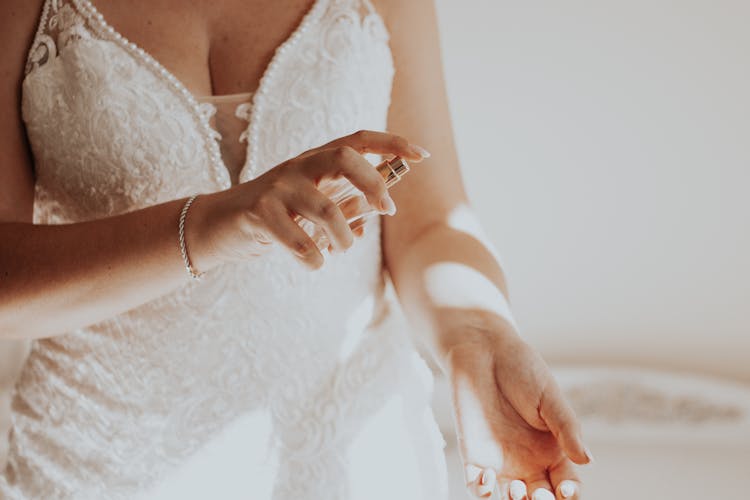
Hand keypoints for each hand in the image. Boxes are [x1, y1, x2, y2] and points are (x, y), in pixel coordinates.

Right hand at [187, 130, 428, 270]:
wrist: (218, 226)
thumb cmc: (274, 217)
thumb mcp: (311, 210)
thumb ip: (341, 210)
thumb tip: (372, 220)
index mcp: (315, 161)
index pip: (357, 139)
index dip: (391, 143)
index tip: (422, 155)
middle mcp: (297, 166)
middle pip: (343, 157)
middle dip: (373, 183)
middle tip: (388, 210)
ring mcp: (276, 188)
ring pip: (325, 208)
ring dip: (343, 236)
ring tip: (341, 249)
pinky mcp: (258, 213)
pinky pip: (298, 239)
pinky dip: (313, 258)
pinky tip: (313, 263)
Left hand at [446, 323, 590, 499]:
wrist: (484, 351)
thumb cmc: (521, 369)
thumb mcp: (549, 398)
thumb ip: (567, 429)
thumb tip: (587, 460)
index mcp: (553, 450)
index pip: (566, 484)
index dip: (570, 494)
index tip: (567, 490)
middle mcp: (528, 461)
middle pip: (540, 498)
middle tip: (541, 495)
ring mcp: (500, 460)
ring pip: (510, 499)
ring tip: (518, 490)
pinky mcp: (474, 455)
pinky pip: (476, 486)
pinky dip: (481, 491)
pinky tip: (488, 479)